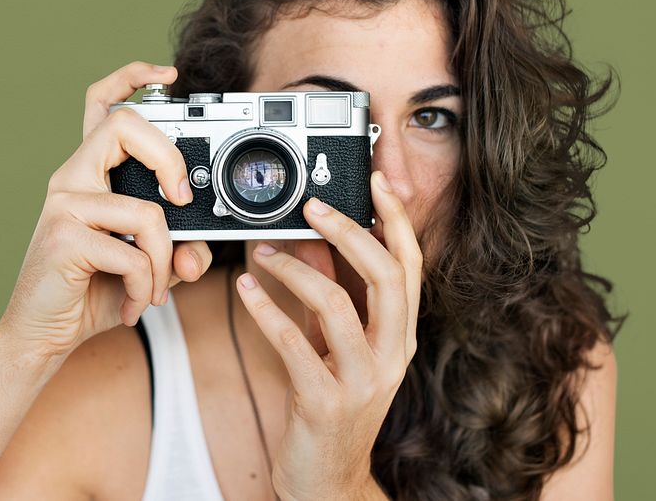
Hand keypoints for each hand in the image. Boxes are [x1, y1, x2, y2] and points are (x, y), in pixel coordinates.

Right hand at [0, 61, 212, 370]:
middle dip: (171, 160)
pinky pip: (133, 253)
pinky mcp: (64, 237)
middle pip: (125, 127)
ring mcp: (64, 205)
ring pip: (147, 211)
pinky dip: (144, 286)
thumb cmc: (90, 292)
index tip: (166, 75)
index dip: (131, 78)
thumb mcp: (145, 266)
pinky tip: (131, 304)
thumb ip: (176, 250)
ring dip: (164, 262)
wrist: (41, 336)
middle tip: (181, 202)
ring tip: (153, 290)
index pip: (101, 105)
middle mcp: (72, 178)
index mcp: (89, 173)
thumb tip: (200, 253)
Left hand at [237, 170, 418, 499]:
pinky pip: (293, 343)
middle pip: (386, 276)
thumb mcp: (336, 346)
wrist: (327, 482)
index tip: (375, 183)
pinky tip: (245, 288)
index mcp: (401, 337)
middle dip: (350, 231)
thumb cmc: (332, 408)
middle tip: (312, 206)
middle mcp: (392, 355)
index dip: (396, 220)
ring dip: (294, 269)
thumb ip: (329, 296)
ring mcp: (363, 380)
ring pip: (338, 304)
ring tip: (262, 252)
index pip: (410, 265)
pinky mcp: (325, 401)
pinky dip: (265, 308)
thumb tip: (310, 243)